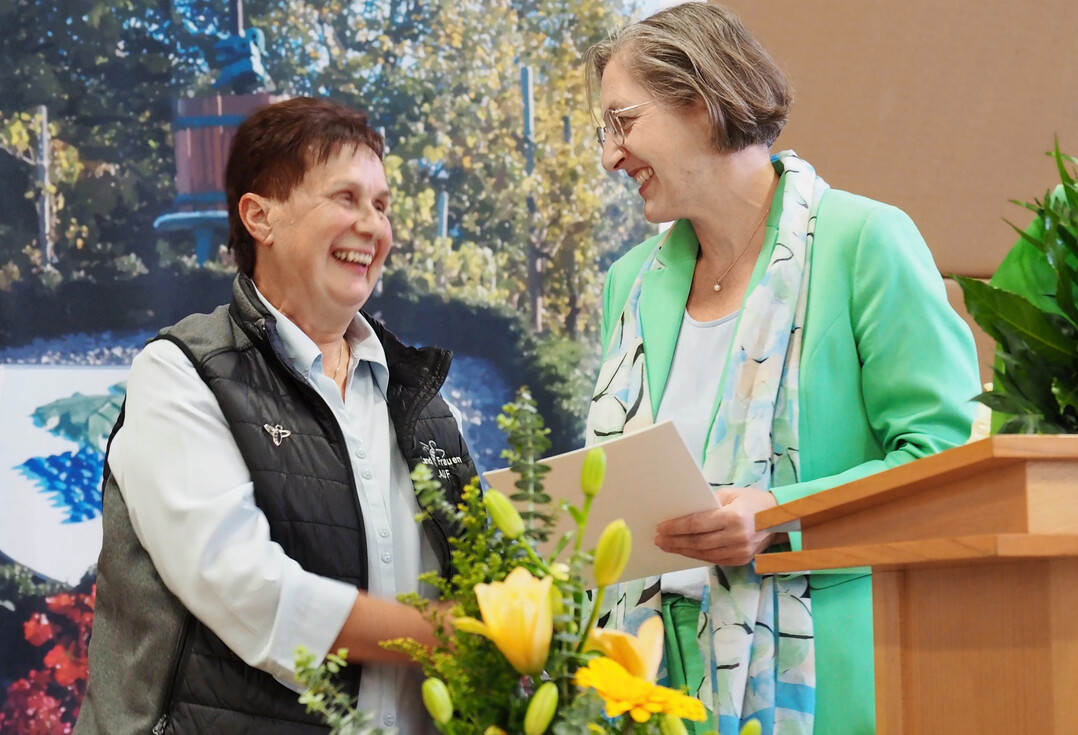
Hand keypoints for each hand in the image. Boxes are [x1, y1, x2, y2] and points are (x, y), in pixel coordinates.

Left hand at [654, 487, 781, 566]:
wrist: (781, 518)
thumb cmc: (752, 501)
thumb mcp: (730, 494)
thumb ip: (708, 503)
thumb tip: (683, 510)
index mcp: (732, 517)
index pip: (697, 524)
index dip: (676, 527)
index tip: (661, 527)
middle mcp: (736, 537)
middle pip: (697, 542)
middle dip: (675, 541)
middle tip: (658, 539)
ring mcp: (739, 552)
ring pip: (704, 554)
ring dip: (683, 551)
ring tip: (667, 546)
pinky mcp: (740, 560)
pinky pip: (713, 560)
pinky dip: (697, 556)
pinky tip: (685, 551)